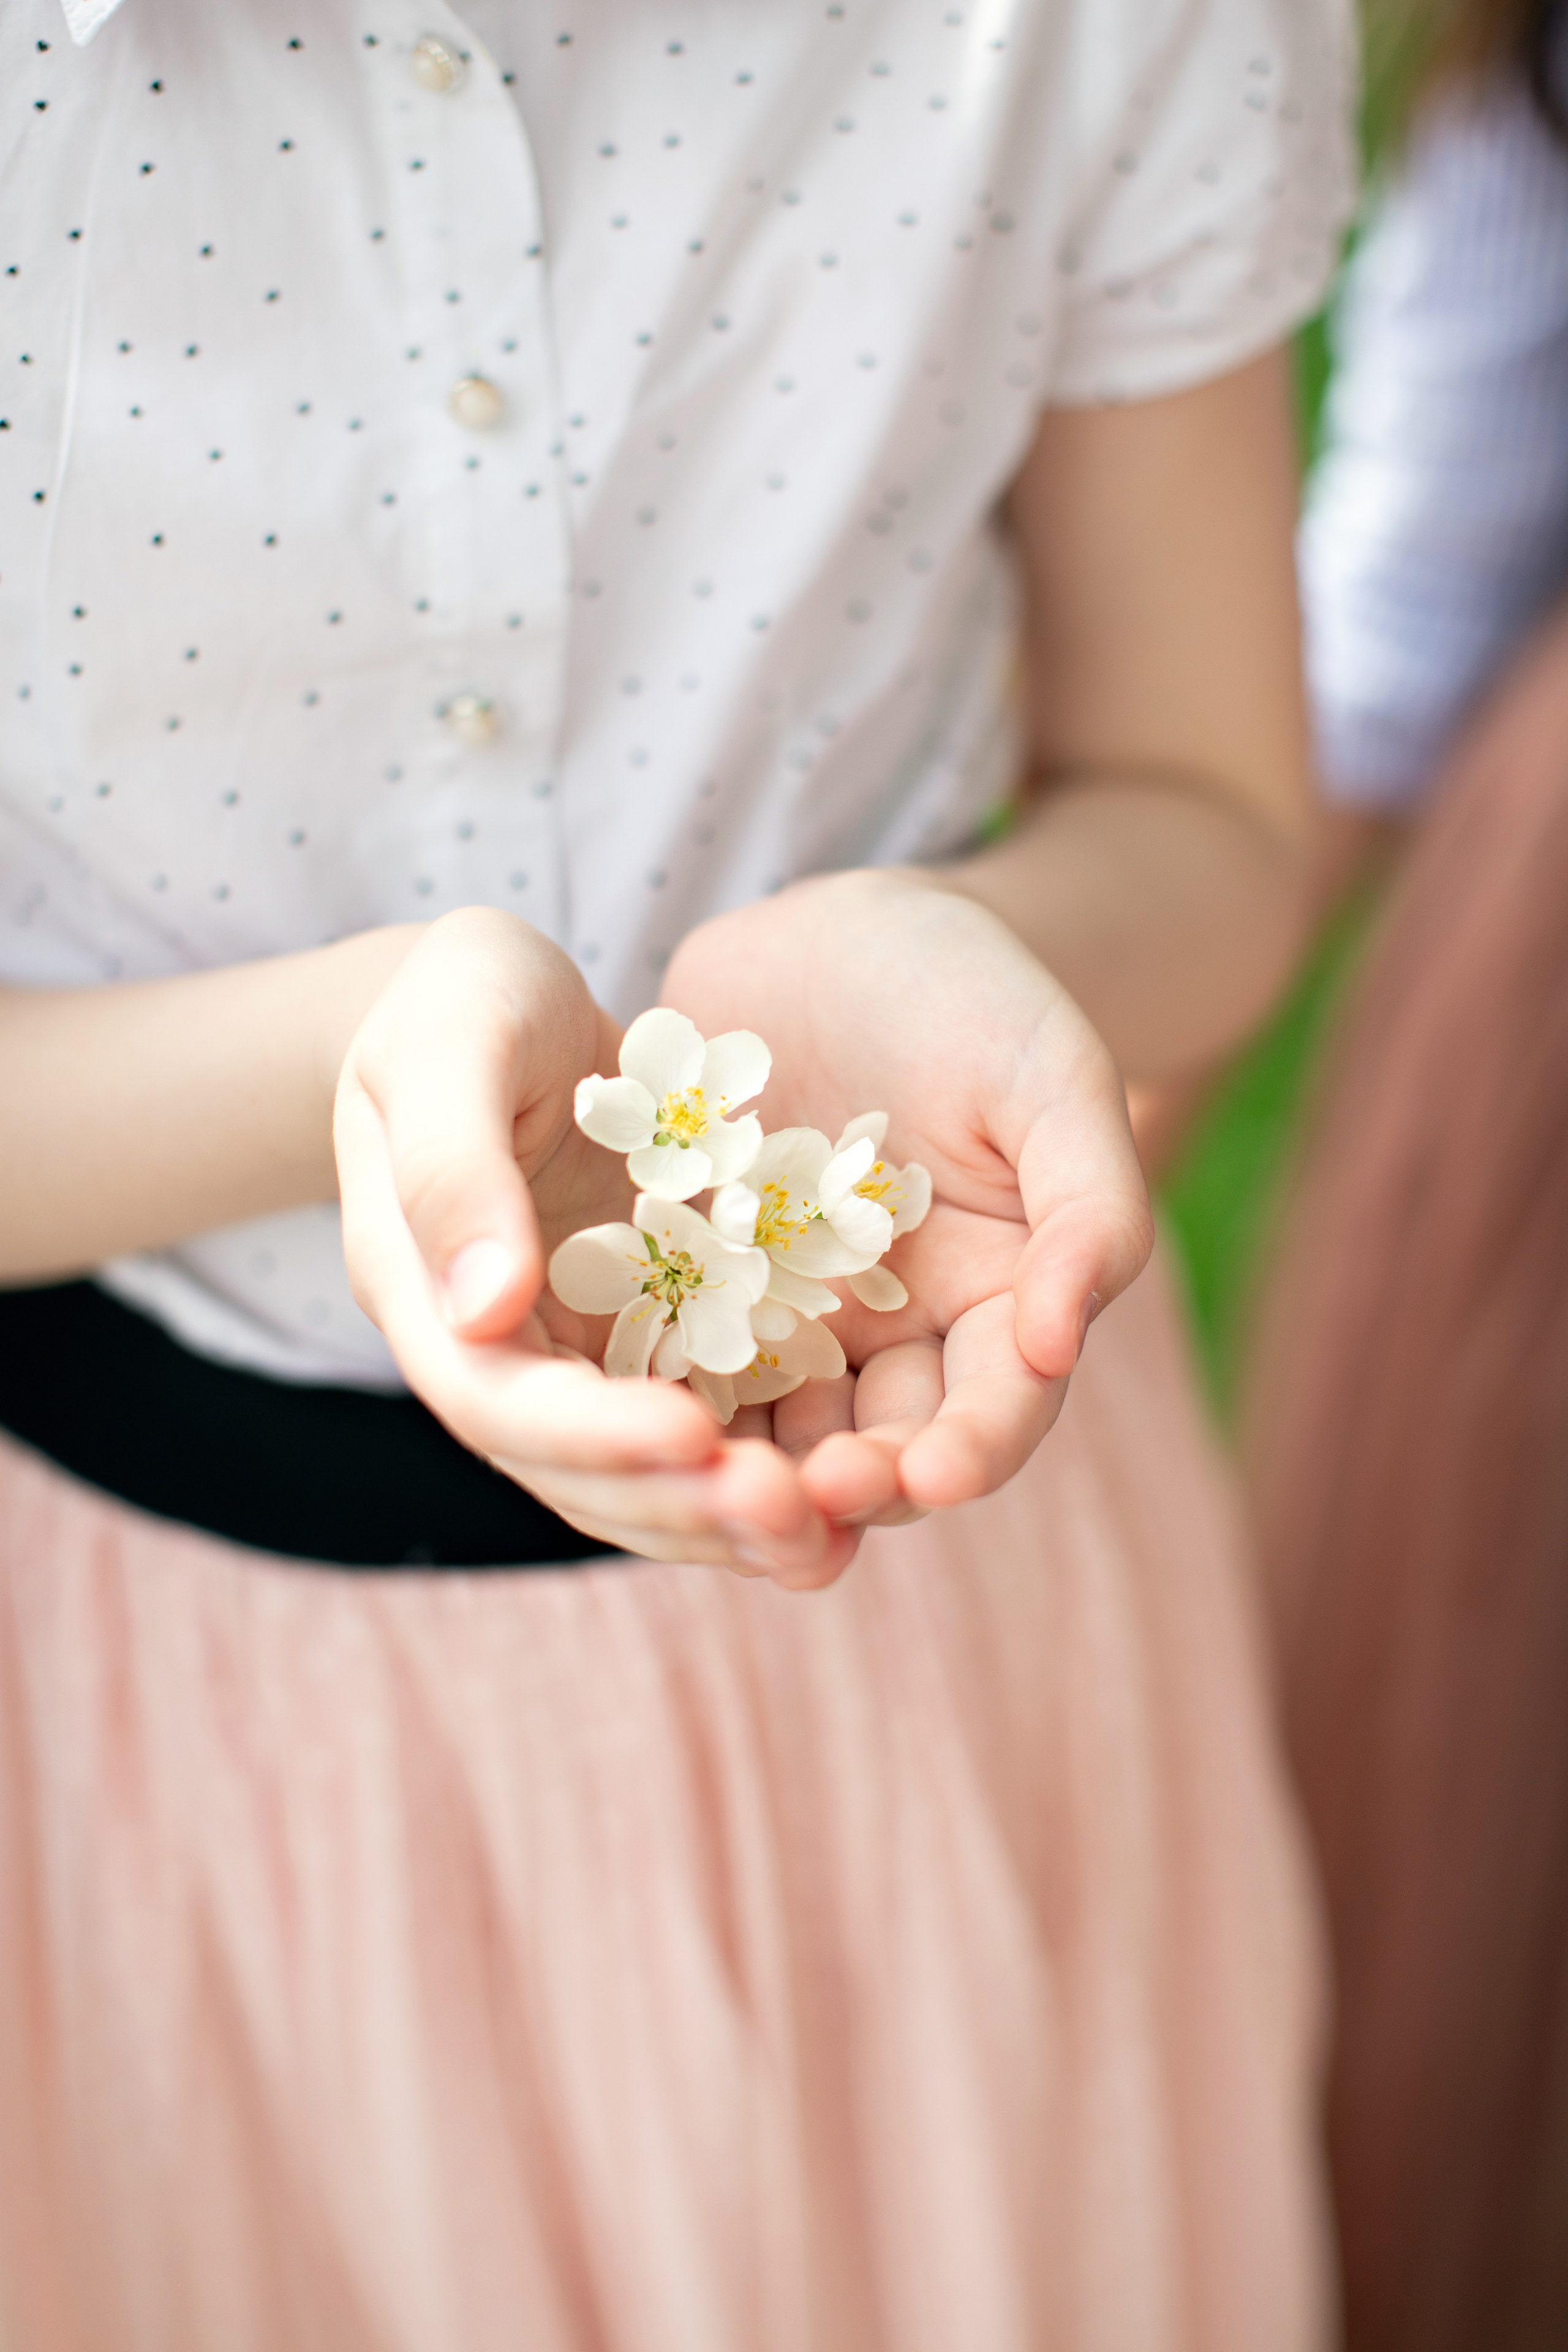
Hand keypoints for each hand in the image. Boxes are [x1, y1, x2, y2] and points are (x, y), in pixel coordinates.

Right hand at [334, 909, 857, 1581]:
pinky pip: (704, 1428)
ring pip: (642, 1480)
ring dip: (731, 1520)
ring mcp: (575, 1354)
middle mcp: (496, 1351)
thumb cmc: (461, 999)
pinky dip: (766, 1469)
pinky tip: (848, 1494)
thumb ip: (451, 1169)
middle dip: (682, 1504)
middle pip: (573, 1474)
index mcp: (423, 1293)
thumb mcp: (445, 1046)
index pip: (496, 1399)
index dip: (589, 1433)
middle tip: (795, 1514)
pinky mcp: (649, 1337)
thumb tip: (484, 1313)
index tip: (694, 1437)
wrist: (501, 998)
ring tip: (833, 1533)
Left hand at [660, 869, 1153, 1530]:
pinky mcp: (701, 1283)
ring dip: (751, 1467)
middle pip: (882, 1445)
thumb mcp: (1054, 1078)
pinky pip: (678, 1354)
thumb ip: (1089, 1206)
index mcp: (999, 1304)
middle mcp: (895, 1334)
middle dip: (853, 1482)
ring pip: (775, 1427)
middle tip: (811, 1493)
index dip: (972, 1449)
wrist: (845, 933)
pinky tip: (624, 1404)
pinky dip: (661, 1390)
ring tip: (712, 1474)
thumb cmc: (978, 997)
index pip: (998, 1407)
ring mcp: (791, 1316)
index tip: (935, 1472)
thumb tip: (1063, 1343)